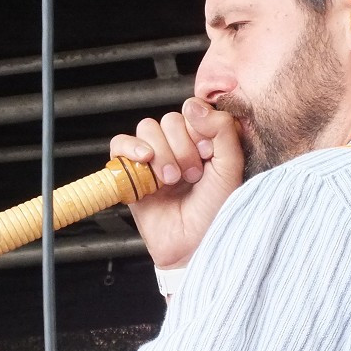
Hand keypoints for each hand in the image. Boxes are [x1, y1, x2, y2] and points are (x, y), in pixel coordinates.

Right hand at [109, 97, 243, 267]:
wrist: (192, 245)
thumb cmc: (214, 212)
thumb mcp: (230, 169)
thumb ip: (222, 131)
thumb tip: (193, 105)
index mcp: (202, 140)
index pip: (193, 111)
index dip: (198, 130)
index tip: (208, 155)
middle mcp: (177, 145)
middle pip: (169, 120)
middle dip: (181, 148)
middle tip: (191, 176)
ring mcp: (152, 157)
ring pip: (147, 129)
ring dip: (161, 154)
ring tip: (171, 180)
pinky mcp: (130, 171)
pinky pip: (120, 143)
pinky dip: (131, 148)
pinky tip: (144, 163)